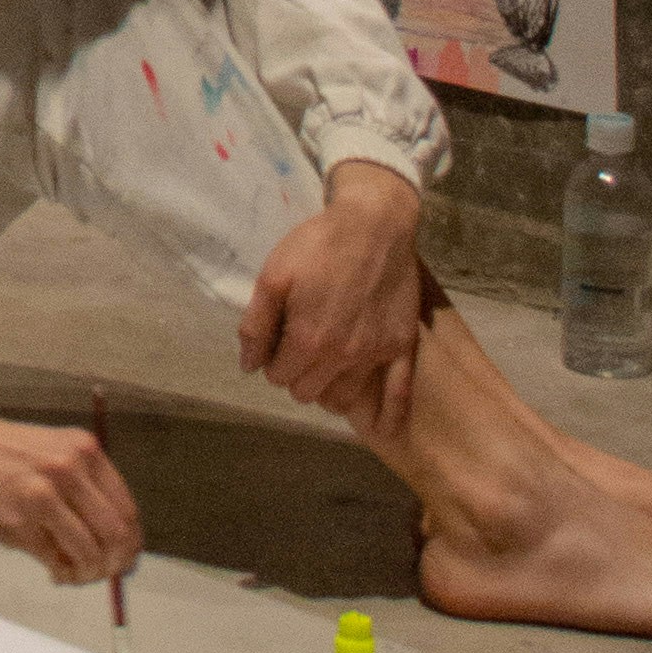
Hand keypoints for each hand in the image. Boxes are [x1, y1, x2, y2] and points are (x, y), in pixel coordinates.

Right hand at [0, 409, 142, 586]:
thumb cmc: (3, 453)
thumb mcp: (52, 451)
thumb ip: (84, 486)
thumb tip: (114, 539)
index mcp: (83, 451)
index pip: (126, 508)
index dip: (130, 542)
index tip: (123, 558)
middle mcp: (68, 470)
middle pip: (115, 533)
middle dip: (114, 563)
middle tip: (102, 573)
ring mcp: (43, 497)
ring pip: (89, 551)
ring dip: (87, 573)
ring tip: (75, 573)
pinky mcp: (20, 523)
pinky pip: (56, 560)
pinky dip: (63, 574)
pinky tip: (55, 572)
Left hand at [239, 170, 429, 441]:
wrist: (375, 224)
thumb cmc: (318, 245)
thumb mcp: (273, 275)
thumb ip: (257, 324)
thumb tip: (249, 364)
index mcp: (308, 340)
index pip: (279, 377)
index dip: (271, 361)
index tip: (276, 343)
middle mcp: (344, 356)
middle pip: (307, 391)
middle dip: (296, 375)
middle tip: (297, 349)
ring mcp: (376, 354)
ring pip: (343, 398)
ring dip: (328, 388)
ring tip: (324, 365)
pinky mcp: (402, 347)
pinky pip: (398, 395)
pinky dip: (388, 415)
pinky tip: (380, 427)